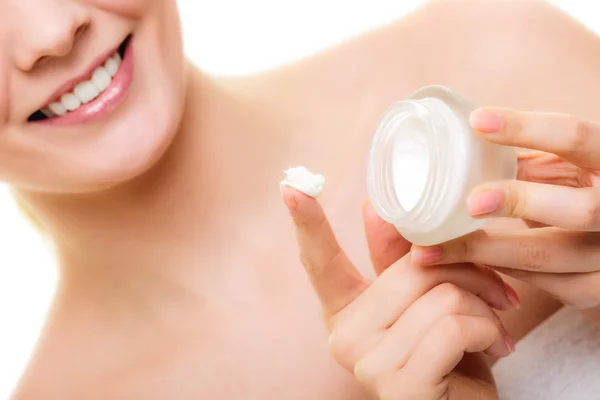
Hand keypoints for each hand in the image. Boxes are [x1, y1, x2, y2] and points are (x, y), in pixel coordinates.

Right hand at [282, 187, 516, 399]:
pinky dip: (487, 331)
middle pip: (411, 268)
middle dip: (468, 274)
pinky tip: (495, 349)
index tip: (290, 184)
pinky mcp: (398, 384)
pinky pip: (451, 326)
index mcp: (346, 311)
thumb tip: (374, 206)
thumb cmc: (452, 357)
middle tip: (496, 294)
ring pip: (438, 295)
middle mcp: (344, 336)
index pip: (320, 262)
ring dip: (483, 308)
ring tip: (492, 329)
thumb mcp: (427, 302)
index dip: (306, 222)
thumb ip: (402, 260)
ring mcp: (366, 362)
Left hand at [411, 108, 599, 324]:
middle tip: (470, 201)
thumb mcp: (567, 167)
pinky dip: (497, 272)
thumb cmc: (584, 189)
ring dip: (483, 252)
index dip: (528, 129)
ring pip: (546, 258)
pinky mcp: (595, 289)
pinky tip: (461, 265)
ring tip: (429, 251)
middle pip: (579, 209)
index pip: (577, 138)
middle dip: (519, 202)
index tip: (477, 121)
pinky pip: (542, 285)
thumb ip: (528, 162)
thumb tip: (462, 149)